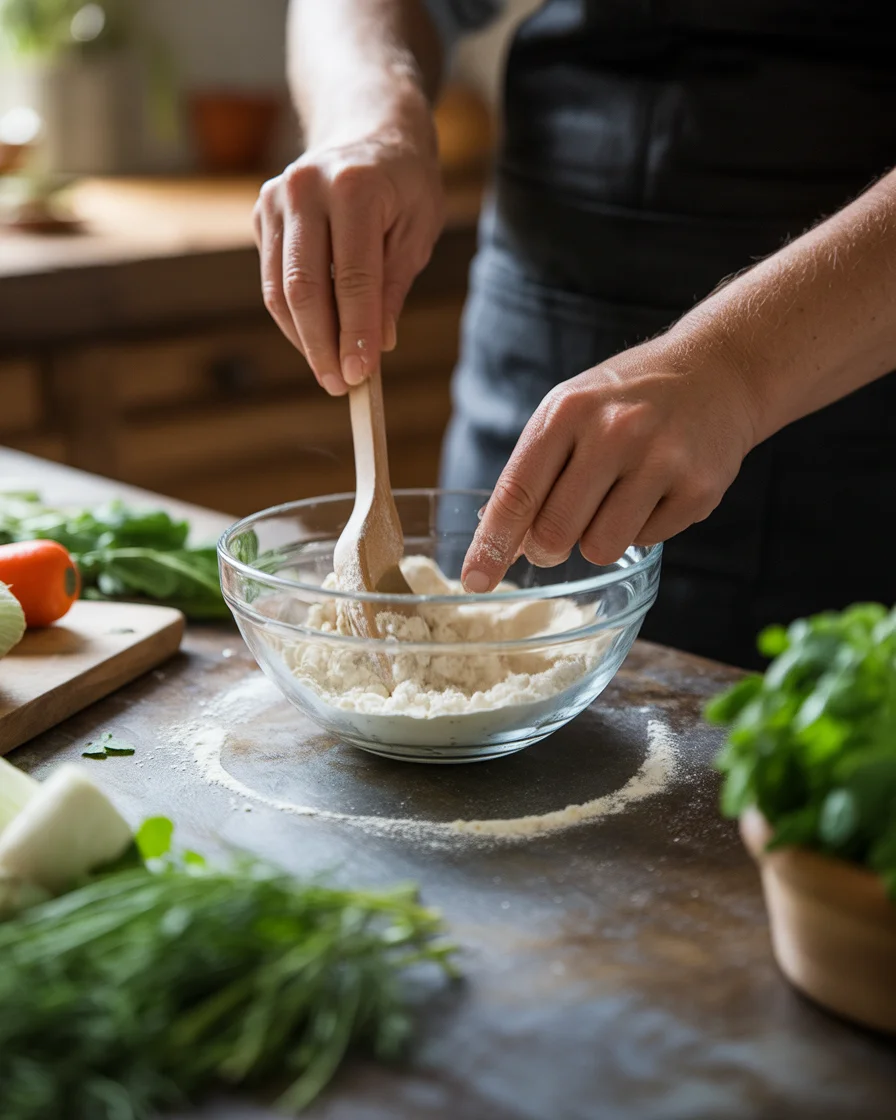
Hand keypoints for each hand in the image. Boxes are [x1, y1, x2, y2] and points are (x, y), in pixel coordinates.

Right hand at [253, 109, 443, 394]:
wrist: (367, 128)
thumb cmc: (404, 183)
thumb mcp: (418, 229)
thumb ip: (394, 286)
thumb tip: (378, 345)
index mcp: (355, 188)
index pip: (353, 278)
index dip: (355, 333)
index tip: (360, 377)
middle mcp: (306, 189)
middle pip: (305, 288)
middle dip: (323, 345)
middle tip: (341, 387)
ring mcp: (276, 200)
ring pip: (280, 290)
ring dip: (304, 340)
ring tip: (329, 373)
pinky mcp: (261, 215)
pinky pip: (273, 282)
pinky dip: (294, 319)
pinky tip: (317, 339)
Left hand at [461, 332, 759, 591]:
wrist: (717, 371)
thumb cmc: (625, 399)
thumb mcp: (569, 411)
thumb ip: (532, 472)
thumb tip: (495, 541)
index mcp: (568, 411)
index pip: (517, 493)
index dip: (491, 544)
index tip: (474, 581)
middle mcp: (615, 432)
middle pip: (555, 533)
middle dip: (547, 548)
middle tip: (556, 536)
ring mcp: (662, 460)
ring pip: (600, 548)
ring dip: (597, 539)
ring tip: (614, 499)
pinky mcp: (699, 489)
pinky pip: (647, 542)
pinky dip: (641, 528)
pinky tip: (655, 490)